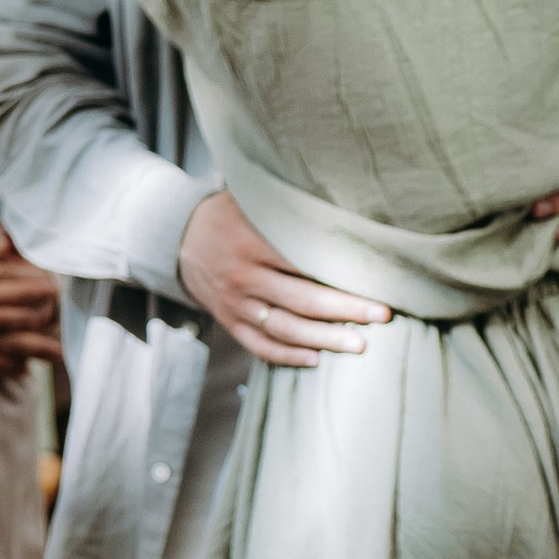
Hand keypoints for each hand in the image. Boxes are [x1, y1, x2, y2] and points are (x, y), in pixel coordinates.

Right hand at [175, 185, 388, 366]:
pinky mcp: (228, 320)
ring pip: (284, 329)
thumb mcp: (252, 198)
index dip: (342, 273)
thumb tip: (343, 207)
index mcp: (253, 242)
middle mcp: (243, 276)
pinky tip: (316, 360)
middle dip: (345, 311)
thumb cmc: (229, 213)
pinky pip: (259, 345)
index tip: (378, 279)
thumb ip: (289, 206)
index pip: (306, 262)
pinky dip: (287, 356)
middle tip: (381, 316)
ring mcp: (234, 303)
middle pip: (302, 300)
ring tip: (358, 345)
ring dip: (324, 339)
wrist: (177, 235)